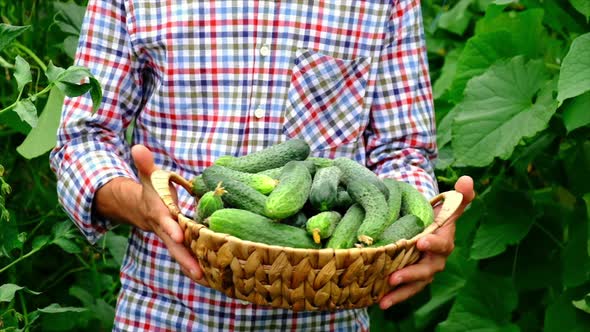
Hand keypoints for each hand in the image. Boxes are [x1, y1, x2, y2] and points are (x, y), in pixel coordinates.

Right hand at [130, 145, 203, 281]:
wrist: (141, 209)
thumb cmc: (151, 191)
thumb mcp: (147, 176)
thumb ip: (144, 164)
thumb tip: (138, 146)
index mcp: (160, 212)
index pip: (165, 220)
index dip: (171, 227)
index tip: (179, 234)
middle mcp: (166, 228)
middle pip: (175, 246)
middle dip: (185, 258)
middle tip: (198, 272)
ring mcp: (173, 239)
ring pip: (183, 255)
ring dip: (194, 268)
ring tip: (210, 280)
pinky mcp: (181, 244)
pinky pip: (189, 257)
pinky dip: (199, 267)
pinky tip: (214, 278)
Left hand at [378, 175, 474, 309]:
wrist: (427, 229)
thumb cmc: (436, 216)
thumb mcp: (445, 205)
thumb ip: (458, 195)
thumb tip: (467, 180)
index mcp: (444, 241)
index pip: (442, 243)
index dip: (433, 244)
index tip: (421, 242)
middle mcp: (436, 259)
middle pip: (427, 269)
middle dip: (412, 274)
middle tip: (395, 276)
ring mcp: (424, 271)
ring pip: (416, 284)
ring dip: (401, 292)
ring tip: (385, 297)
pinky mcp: (413, 280)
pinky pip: (405, 290)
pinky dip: (394, 297)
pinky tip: (379, 303)